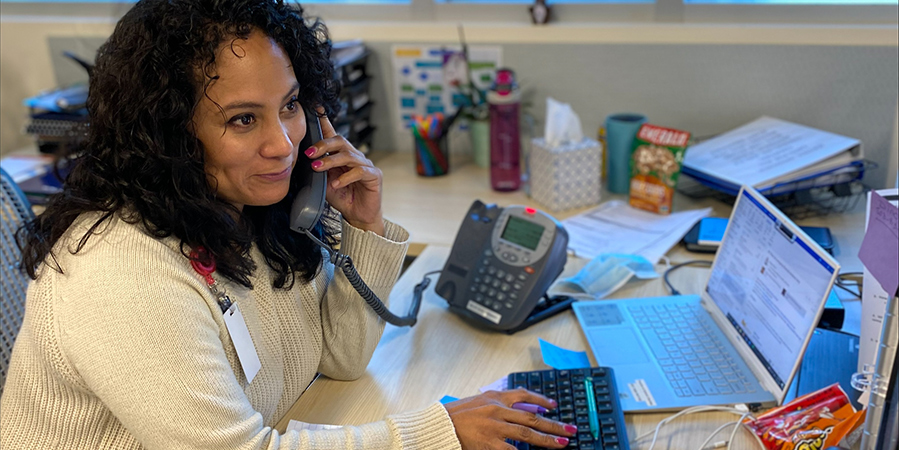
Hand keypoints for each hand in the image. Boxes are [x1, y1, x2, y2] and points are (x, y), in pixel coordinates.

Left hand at [305, 108, 383, 235]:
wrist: (358, 218)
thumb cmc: (343, 198)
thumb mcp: (325, 182)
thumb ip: (320, 169)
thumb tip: (307, 158)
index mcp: (343, 156)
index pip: (333, 135)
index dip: (325, 122)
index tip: (315, 108)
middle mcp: (356, 157)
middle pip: (341, 142)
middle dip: (323, 145)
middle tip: (309, 153)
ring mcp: (367, 165)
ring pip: (348, 156)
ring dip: (330, 161)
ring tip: (318, 169)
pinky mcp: (374, 176)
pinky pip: (360, 171)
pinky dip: (345, 177)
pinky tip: (336, 184)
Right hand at [443, 388, 577, 449]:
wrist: (438, 426)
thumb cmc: (455, 415)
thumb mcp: (478, 401)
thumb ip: (498, 403)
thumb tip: (520, 406)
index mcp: (495, 397)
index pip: (524, 395)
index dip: (541, 400)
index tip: (554, 405)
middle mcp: (498, 410)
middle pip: (532, 416)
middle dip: (553, 424)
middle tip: (570, 429)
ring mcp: (495, 427)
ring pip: (528, 433)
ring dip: (547, 439)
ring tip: (562, 443)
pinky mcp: (490, 444)